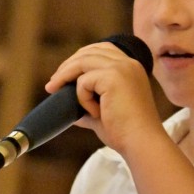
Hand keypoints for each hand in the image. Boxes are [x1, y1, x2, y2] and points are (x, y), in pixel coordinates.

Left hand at [45, 41, 162, 154]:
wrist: (141, 143)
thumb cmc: (126, 132)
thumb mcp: (105, 113)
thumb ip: (88, 107)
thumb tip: (69, 111)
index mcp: (131, 68)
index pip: (102, 50)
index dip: (80, 58)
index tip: (64, 75)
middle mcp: (128, 63)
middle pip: (89, 52)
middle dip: (67, 66)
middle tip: (52, 84)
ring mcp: (122, 68)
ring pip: (82, 62)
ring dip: (65, 76)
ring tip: (53, 89)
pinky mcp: (113, 77)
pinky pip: (84, 82)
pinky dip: (82, 98)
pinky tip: (95, 113)